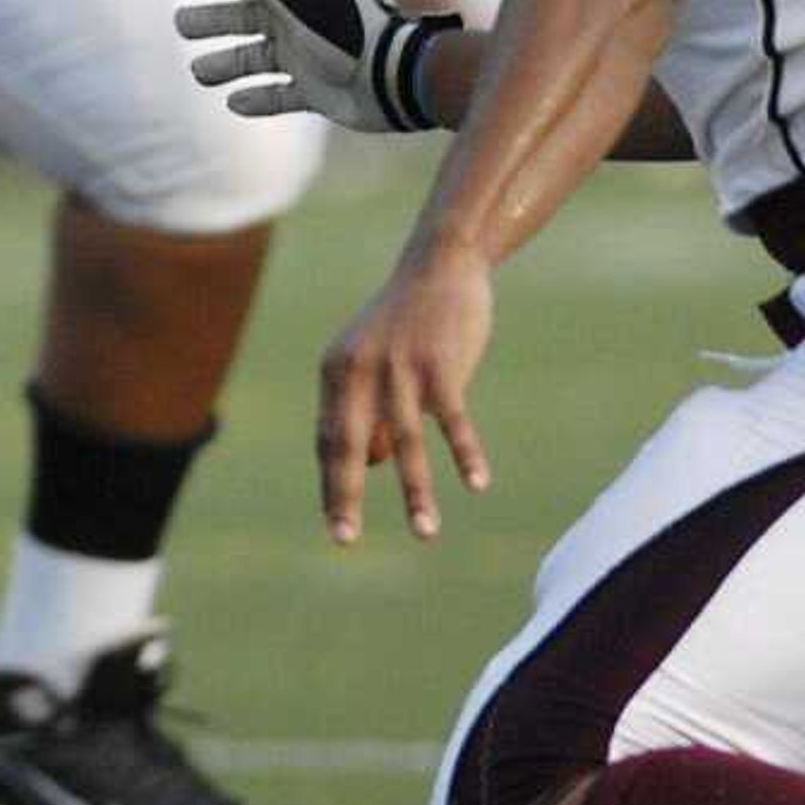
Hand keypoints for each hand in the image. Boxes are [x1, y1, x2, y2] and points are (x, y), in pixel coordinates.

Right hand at [177, 0, 458, 132]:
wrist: (393, 79)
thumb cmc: (351, 34)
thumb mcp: (305, 2)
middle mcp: (299, 26)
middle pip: (246, 21)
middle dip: (213, 22)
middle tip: (183, 25)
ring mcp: (306, 60)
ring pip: (255, 61)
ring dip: (226, 65)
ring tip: (200, 72)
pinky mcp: (316, 94)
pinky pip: (279, 96)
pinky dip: (257, 100)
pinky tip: (235, 103)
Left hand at [316, 240, 496, 546]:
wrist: (440, 263)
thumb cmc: (407, 322)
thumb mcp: (374, 361)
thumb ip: (368, 410)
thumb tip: (370, 463)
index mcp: (336, 372)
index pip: (328, 439)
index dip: (332, 483)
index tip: (337, 524)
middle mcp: (358, 371)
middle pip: (349, 445)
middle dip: (345, 496)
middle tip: (344, 540)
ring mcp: (399, 366)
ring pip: (406, 440)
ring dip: (416, 492)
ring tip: (424, 534)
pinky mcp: (441, 362)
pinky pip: (453, 418)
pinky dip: (464, 453)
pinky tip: (476, 484)